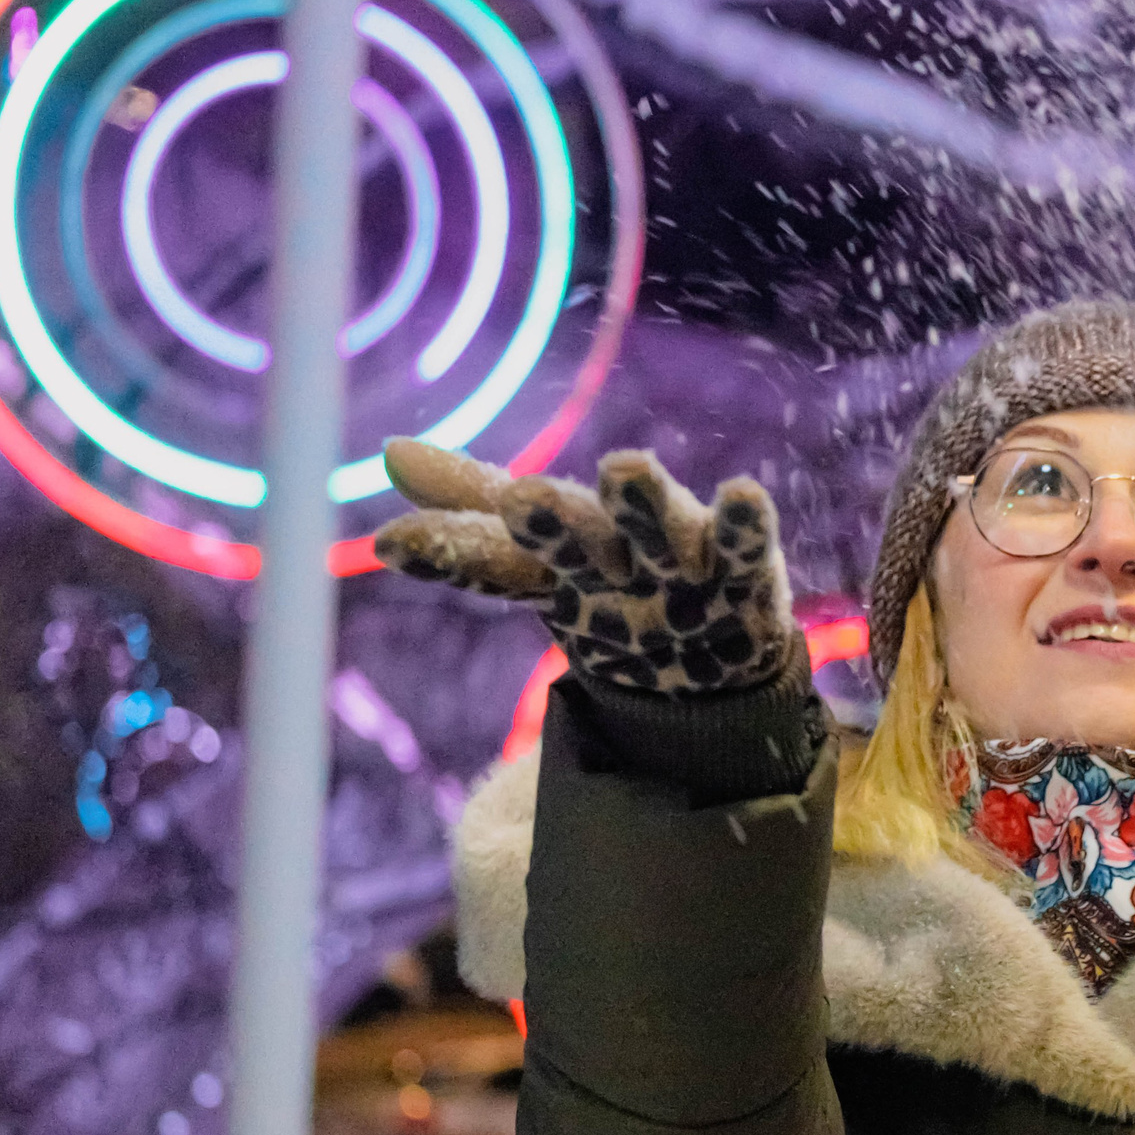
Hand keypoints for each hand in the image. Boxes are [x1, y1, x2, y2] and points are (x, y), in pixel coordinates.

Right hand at [372, 440, 803, 694]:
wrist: (714, 681)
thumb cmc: (616, 593)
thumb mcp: (541, 551)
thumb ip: (474, 502)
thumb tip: (387, 453)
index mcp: (556, 569)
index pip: (489, 559)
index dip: (444, 551)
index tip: (392, 544)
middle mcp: (612, 572)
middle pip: (575, 544)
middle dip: (551, 521)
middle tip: (523, 499)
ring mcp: (678, 575)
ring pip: (657, 534)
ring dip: (643, 504)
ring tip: (625, 467)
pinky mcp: (742, 576)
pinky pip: (746, 547)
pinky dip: (746, 525)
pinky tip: (745, 492)